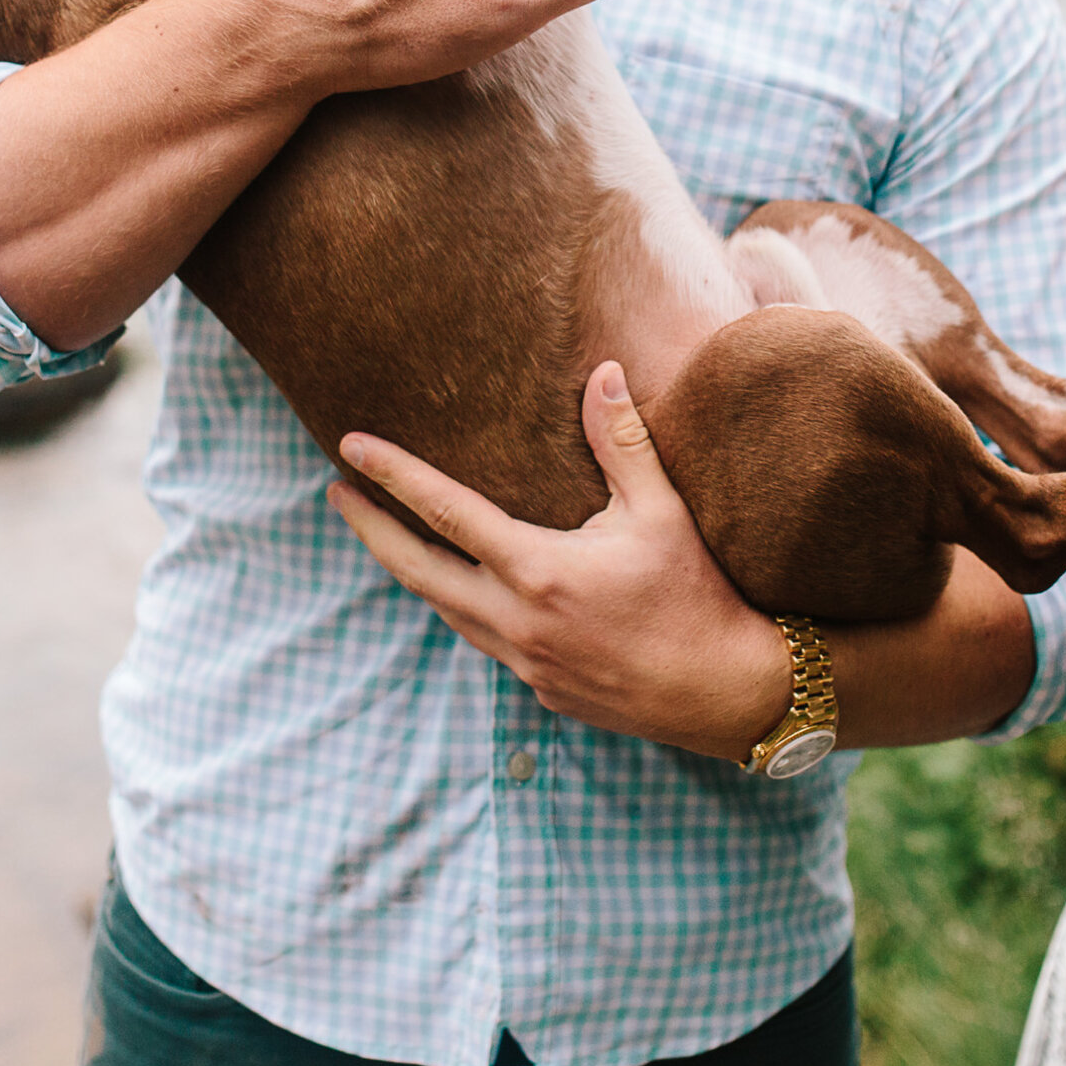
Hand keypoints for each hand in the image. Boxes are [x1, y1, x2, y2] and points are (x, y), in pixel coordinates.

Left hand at [331, 362, 793, 755]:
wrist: (728, 694)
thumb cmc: (700, 597)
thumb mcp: (663, 512)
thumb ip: (621, 443)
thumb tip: (602, 371)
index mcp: (538, 571)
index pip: (444, 513)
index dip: (392, 477)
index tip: (349, 449)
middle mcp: (517, 622)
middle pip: (417, 572)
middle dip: (371, 531)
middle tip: (336, 496)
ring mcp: (525, 663)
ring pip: (447, 611)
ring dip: (413, 573)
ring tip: (388, 538)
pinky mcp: (542, 690)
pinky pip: (485, 642)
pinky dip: (463, 609)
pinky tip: (463, 591)